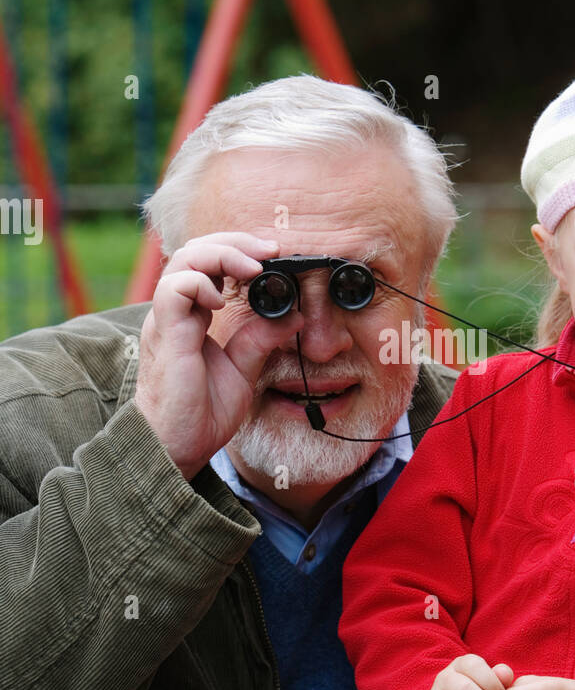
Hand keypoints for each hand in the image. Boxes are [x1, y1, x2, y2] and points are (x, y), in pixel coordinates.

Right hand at [133, 232, 289, 479]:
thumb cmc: (199, 413)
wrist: (175, 447)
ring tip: (252, 268)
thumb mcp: (242, 370)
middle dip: (235, 242)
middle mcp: (175, 312)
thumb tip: (293, 315)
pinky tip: (221, 300)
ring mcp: (167, 320)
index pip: (208, 263)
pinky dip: (200, 283)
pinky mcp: (166, 334)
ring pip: (183, 259)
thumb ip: (261, 339)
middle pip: (195, 250)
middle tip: (270, 250)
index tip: (274, 256)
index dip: (238, 251)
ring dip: (221, 253)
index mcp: (191, 316)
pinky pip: (174, 288)